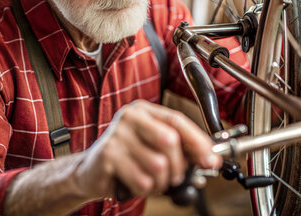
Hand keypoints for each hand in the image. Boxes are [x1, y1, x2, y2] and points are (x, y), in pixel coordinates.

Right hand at [76, 100, 220, 198]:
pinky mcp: (108, 155)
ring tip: (150, 181)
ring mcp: (117, 135)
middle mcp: (130, 117)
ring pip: (158, 165)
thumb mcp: (155, 148)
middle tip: (173, 178)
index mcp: (144, 111)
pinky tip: (135, 183)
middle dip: (178, 167)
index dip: (198, 142)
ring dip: (160, 182)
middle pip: (170, 142)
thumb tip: (211, 159)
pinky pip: (143, 180)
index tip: (211, 160)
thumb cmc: (126, 159)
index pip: (177, 121)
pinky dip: (145, 189)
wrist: (89, 171)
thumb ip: (182, 150)